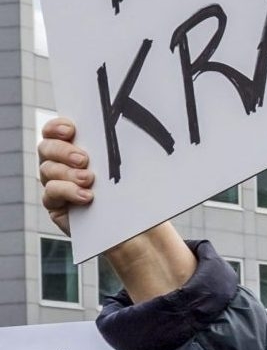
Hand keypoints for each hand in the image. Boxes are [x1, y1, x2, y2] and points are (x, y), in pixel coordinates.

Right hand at [38, 117, 196, 299]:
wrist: (137, 226)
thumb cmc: (135, 191)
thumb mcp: (129, 166)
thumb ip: (119, 148)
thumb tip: (131, 123)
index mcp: (77, 147)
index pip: (55, 130)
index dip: (57, 127)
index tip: (71, 130)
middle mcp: (61, 163)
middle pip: (46, 148)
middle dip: (63, 151)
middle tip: (84, 159)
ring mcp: (56, 183)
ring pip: (47, 170)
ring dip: (68, 173)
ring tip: (90, 180)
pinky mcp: (56, 205)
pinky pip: (50, 193)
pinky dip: (66, 191)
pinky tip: (86, 196)